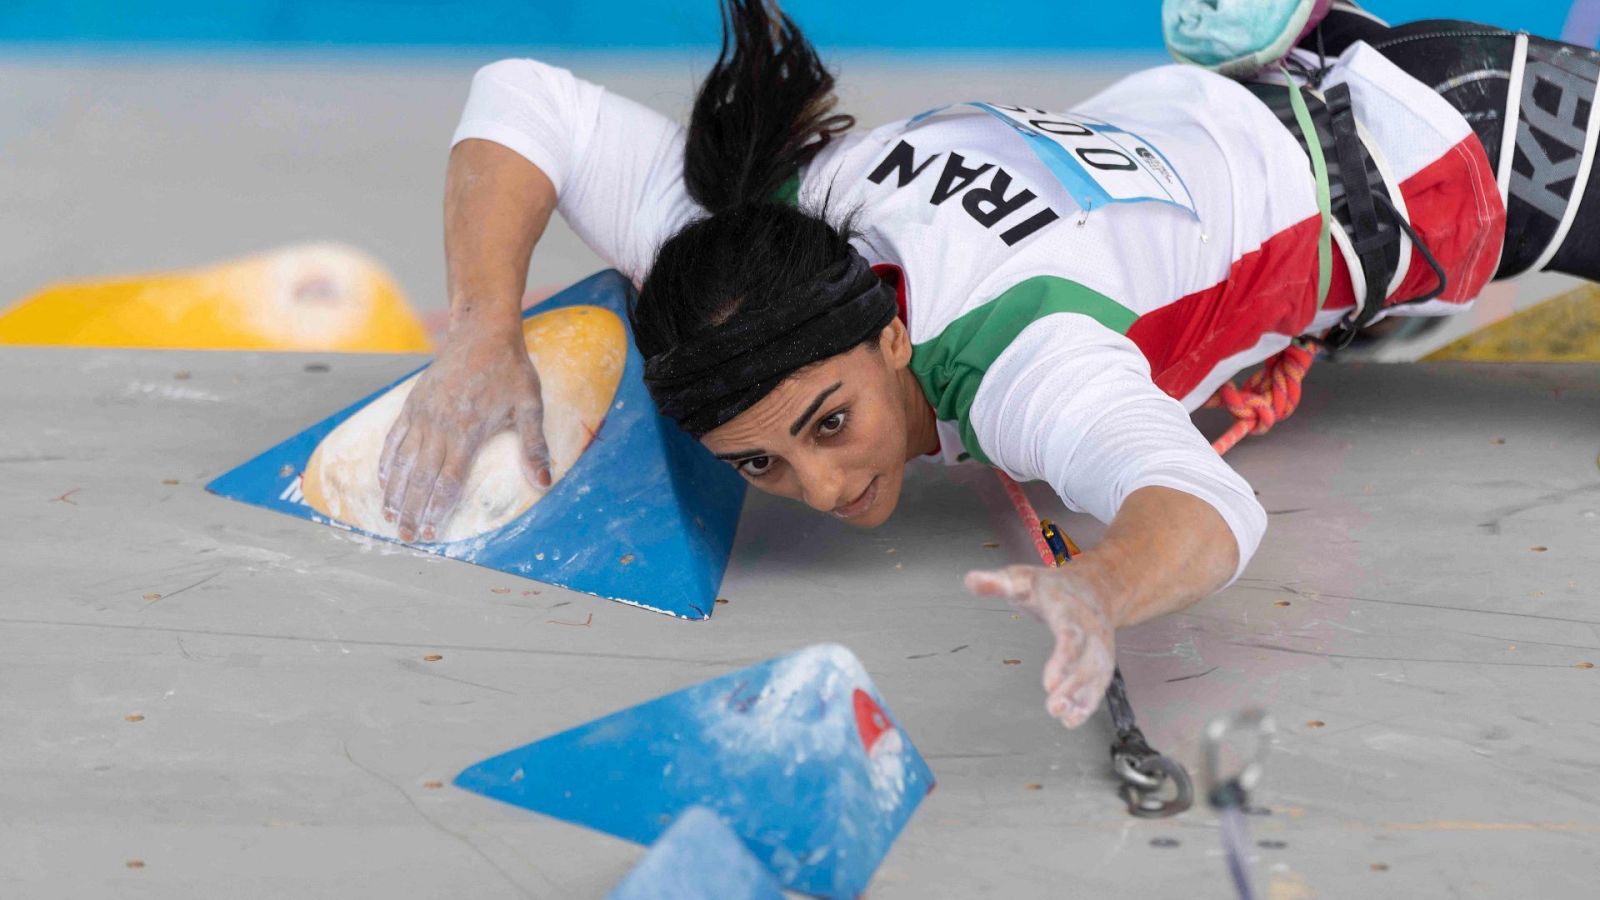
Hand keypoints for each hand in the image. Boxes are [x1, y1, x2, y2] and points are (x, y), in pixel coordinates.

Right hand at [378, 322, 550, 541]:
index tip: (431, 531)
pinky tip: (383, 480)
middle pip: (421, 478)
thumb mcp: (531, 406)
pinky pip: (394, 437)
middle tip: (405, 536)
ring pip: (403, 461)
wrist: (483, 332)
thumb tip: (543, 483)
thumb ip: (534, 446)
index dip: (437, 508)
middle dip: (411, 510)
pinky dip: (387, 461)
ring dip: (394, 491)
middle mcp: (439, 425)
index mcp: (467, 431)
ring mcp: (422, 414)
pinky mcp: (412, 403)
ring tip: (388, 516)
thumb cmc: (511, 370)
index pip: (448, 480)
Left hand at [965, 565, 1116, 728]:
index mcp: (1070, 609)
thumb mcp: (1023, 578)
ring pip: (1095, 675)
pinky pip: (1098, 684)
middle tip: (1053, 706)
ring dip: (1081, 699)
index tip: (1049, 683)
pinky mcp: (1100, 661)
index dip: (1063, 660)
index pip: (1071, 635)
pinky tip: (1071, 720)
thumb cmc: (1054, 587)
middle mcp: (1090, 630)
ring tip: (1063, 717)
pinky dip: (1087, 703)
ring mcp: (1098, 647)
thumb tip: (970, 580)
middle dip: (1072, 686)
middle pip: (1086, 661)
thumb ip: (997, 583)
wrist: (1097, 587)